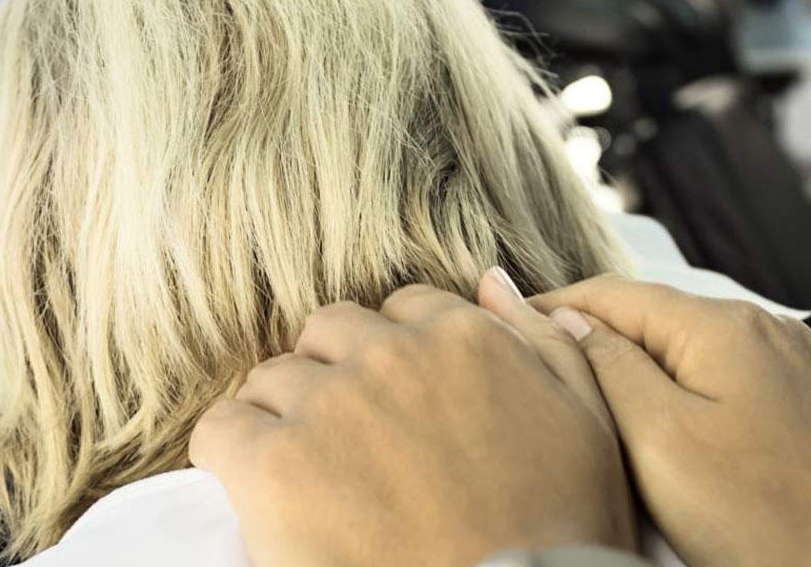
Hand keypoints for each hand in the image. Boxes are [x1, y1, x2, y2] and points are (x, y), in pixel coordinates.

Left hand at [189, 272, 636, 566]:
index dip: (400, 358)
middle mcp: (392, 355)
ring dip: (286, 417)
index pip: (404, 309)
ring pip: (273, 378)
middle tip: (350, 442)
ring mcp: (329, 405)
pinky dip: (233, 455)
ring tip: (310, 476)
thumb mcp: (589, 422)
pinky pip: (221, 430)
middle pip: (330, 332)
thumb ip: (543, 339)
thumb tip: (492, 279)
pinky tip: (263, 492)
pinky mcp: (274, 465)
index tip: (401, 408)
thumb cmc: (561, 531)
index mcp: (465, 338)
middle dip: (337, 375)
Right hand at [530, 276, 810, 566]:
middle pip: (667, 320)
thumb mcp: (661, 442)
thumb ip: (610, 370)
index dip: (555, 306)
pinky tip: (715, 431)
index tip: (507, 320)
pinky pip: (765, 391)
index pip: (615, 293)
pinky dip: (723, 400)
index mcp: (722, 327)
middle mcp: (775, 333)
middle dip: (609, 337)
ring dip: (666, 370)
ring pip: (718, 356)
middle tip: (555, 364)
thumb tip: (571, 320)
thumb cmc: (771, 522)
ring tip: (625, 401)